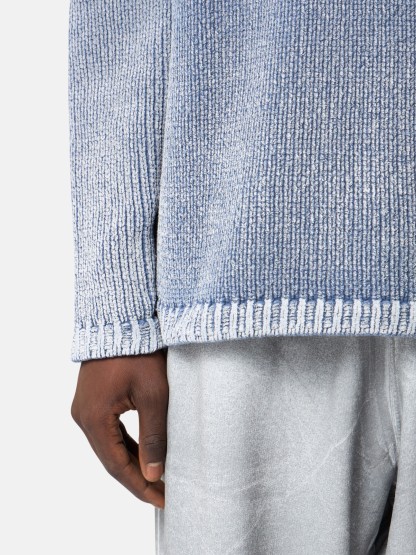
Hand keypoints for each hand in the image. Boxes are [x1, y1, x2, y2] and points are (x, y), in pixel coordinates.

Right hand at [70, 349, 167, 508]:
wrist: (123, 319)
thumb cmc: (140, 353)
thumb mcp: (153, 395)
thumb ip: (154, 436)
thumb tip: (154, 474)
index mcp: (94, 418)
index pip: (117, 465)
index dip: (141, 486)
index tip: (163, 499)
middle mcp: (83, 415)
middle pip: (111, 458)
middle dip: (138, 476)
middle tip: (163, 492)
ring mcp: (85, 407)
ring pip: (110, 445)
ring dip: (132, 461)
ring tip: (157, 476)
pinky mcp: (93, 399)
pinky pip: (109, 430)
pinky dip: (126, 444)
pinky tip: (142, 452)